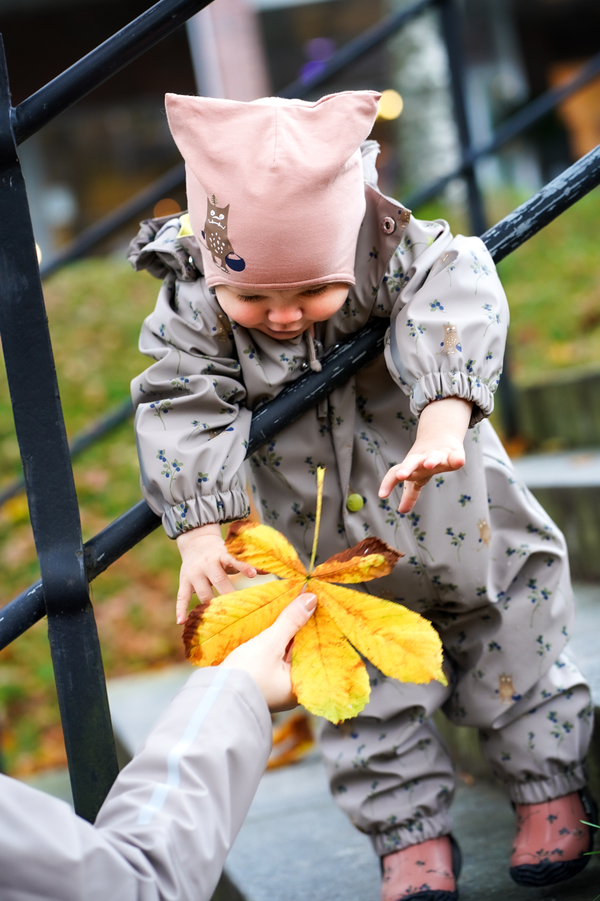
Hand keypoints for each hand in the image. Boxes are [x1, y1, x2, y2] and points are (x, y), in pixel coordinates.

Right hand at [176, 523, 256, 623]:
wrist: (196, 543)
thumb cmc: (222, 555)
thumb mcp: (234, 554)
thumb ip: (249, 563)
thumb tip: (272, 570)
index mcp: (223, 556)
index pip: (234, 561)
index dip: (244, 567)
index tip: (253, 574)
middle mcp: (208, 565)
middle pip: (219, 581)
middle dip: (228, 594)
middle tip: (240, 610)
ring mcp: (195, 574)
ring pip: (203, 592)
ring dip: (210, 606)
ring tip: (218, 622)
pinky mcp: (184, 582)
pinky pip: (182, 597)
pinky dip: (180, 609)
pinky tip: (181, 622)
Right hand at [223, 592, 317, 711]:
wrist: (214, 695)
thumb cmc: (246, 675)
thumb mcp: (270, 645)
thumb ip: (291, 621)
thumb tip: (311, 599)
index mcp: (300, 686)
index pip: (315, 650)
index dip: (315, 626)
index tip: (316, 605)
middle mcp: (290, 686)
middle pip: (300, 649)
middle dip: (300, 627)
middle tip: (304, 601)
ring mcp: (274, 682)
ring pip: (286, 650)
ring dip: (286, 631)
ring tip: (290, 605)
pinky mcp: (260, 676)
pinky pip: (273, 654)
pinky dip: (274, 639)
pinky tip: (274, 622)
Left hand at [379, 397, 471, 513]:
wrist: (440, 437)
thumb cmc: (424, 462)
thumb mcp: (416, 479)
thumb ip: (409, 494)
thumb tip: (402, 510)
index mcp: (410, 466)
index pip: (395, 473)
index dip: (388, 483)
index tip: (382, 495)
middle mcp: (421, 459)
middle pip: (411, 462)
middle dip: (406, 468)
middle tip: (402, 475)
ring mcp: (437, 455)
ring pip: (433, 456)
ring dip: (431, 460)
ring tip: (429, 464)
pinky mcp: (453, 454)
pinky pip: (455, 456)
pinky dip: (456, 459)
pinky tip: (459, 462)